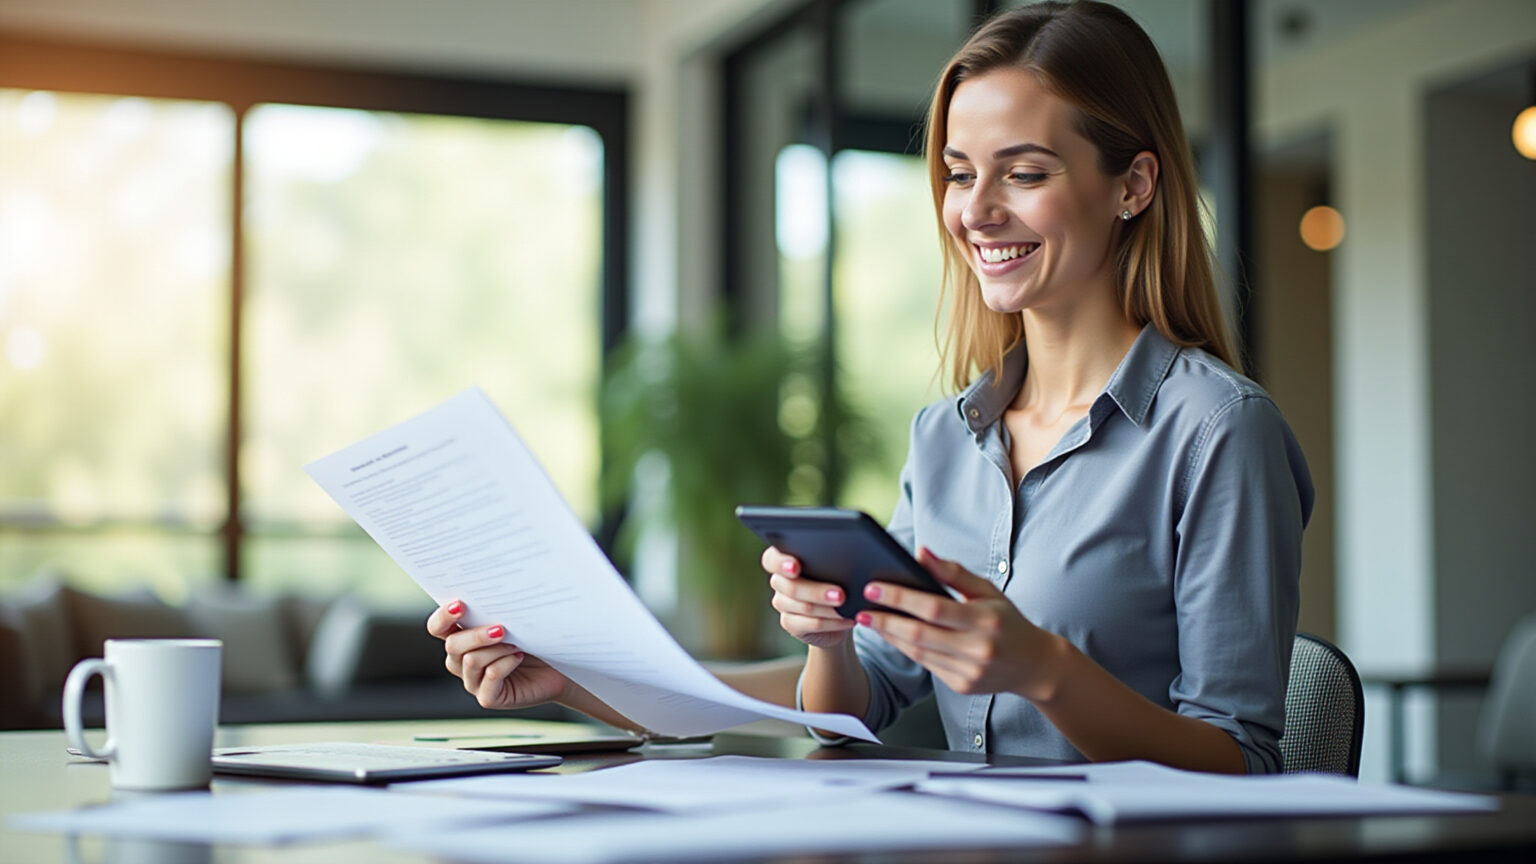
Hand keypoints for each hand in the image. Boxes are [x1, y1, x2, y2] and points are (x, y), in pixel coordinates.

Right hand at [425, 600, 570, 709]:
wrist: (558, 668)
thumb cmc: (534, 641)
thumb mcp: (514, 622)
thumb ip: (497, 612)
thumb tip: (491, 594)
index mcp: (461, 639)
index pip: (438, 628)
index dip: (443, 617)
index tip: (460, 604)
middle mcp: (461, 661)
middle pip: (452, 646)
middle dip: (475, 635)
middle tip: (500, 628)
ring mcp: (473, 682)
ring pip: (470, 662)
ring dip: (495, 649)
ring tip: (516, 643)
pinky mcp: (488, 698)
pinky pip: (489, 679)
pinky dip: (504, 664)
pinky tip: (519, 656)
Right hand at [762, 546, 856, 648]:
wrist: (836, 613)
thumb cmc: (836, 582)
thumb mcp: (833, 569)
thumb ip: (830, 563)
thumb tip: (846, 562)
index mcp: (784, 561)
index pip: (771, 559)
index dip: (781, 563)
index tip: (796, 567)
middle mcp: (779, 582)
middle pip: (791, 587)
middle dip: (818, 591)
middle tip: (840, 595)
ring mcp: (782, 603)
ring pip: (804, 607)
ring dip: (829, 609)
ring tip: (847, 609)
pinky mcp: (789, 623)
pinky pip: (811, 624)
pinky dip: (832, 623)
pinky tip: (846, 620)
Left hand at [855, 548, 1060, 698]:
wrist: (1035, 665)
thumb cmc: (1008, 622)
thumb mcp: (988, 591)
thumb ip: (953, 572)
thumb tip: (920, 552)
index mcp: (985, 620)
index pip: (932, 608)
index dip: (899, 598)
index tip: (873, 588)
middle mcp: (977, 649)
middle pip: (919, 634)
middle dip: (886, 620)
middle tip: (861, 608)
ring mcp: (969, 671)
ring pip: (919, 652)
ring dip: (890, 636)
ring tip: (870, 620)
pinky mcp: (962, 686)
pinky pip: (926, 665)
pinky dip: (906, 649)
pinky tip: (891, 635)